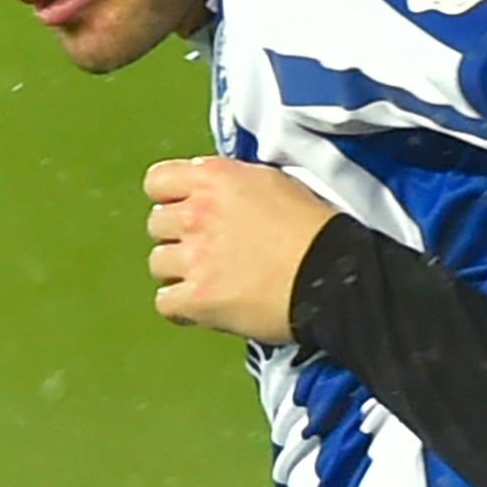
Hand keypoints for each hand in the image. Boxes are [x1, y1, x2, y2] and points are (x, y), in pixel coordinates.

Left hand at [145, 156, 337, 341]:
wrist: (330, 273)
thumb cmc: (313, 227)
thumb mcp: (273, 181)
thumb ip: (233, 184)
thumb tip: (216, 192)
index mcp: (215, 178)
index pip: (158, 181)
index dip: (169, 197)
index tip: (186, 209)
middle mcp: (197, 214)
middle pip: (156, 223)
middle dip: (176, 235)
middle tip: (204, 249)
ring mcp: (194, 258)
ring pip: (157, 263)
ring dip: (178, 271)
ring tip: (205, 280)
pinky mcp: (198, 299)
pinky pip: (165, 303)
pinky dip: (180, 308)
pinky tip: (200, 307)